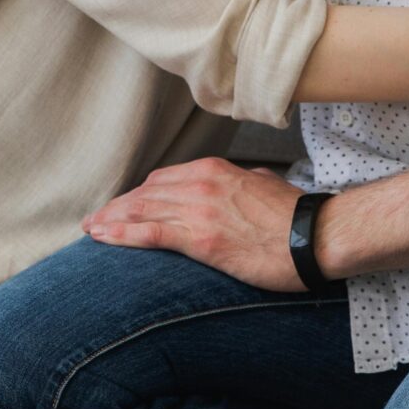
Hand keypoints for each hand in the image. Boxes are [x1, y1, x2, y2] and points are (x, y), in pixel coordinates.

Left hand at [83, 158, 306, 290]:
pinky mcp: (201, 238)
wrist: (316, 236)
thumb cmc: (297, 217)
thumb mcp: (266, 186)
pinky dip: (122, 234)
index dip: (139, 195)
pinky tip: (103, 237)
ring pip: (142, 211)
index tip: (124, 206)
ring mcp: (199, 210)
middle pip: (146, 194)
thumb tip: (246, 183)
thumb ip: (246, 183)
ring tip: (91, 230)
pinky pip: (151, 233)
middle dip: (118, 207)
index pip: (163, 180)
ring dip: (111, 220)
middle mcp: (202, 184)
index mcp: (215, 170)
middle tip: (96, 220)